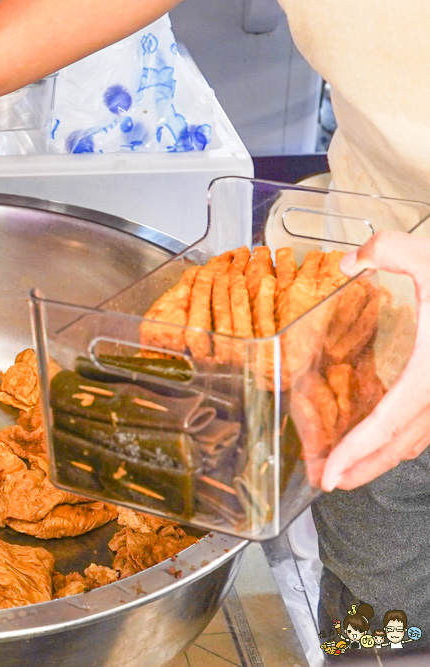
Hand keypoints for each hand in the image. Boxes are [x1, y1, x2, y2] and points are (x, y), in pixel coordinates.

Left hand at [321, 231, 429, 490]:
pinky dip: (405, 437)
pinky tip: (389, 437)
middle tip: (327, 483)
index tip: (329, 474)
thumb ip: (387, 250)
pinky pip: (429, 423)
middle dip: (361, 469)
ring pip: (417, 439)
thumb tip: (351, 260)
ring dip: (382, 456)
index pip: (385, 424)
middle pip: (399, 445)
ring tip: (349, 467)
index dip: (354, 453)